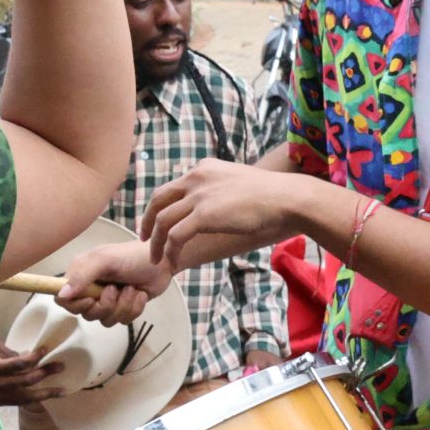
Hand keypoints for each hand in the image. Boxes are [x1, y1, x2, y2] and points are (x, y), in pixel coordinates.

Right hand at [0, 336, 59, 405]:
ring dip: (46, 393)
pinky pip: (20, 402)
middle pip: (26, 380)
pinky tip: (47, 397)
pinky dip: (35, 400)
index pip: (19, 363)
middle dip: (45, 373)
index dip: (34, 357)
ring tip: (63, 390)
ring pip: (27, 397)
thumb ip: (9, 353)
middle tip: (61, 366)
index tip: (45, 349)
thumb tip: (29, 355)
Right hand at [55, 241, 169, 325]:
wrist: (162, 261)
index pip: (63, 299)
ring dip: (122, 306)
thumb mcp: (105, 260)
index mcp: (81, 275)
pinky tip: (140, 294)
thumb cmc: (132, 256)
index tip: (91, 299)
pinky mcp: (123, 308)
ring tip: (132, 289)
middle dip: (105, 305)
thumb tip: (62, 294)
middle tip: (116, 289)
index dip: (75, 304)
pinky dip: (134, 309)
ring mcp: (107, 300)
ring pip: (105, 320)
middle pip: (86, 313)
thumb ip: (83, 275)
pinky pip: (122, 321)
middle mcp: (91, 289)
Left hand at [140, 160, 311, 265]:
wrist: (285, 198)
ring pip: (162, 221)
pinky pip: (175, 236)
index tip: (155, 223)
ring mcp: (198, 196)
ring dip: (155, 242)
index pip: (170, 188)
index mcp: (203, 169)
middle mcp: (195, 178)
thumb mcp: (235, 184)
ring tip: (156, 258)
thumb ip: (218, 191)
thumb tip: (213, 208)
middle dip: (147, 222)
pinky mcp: (203, 215)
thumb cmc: (270, 196)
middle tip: (144, 239)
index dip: (159, 207)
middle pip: (158, 201)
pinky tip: (172, 260)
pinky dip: (169, 250)